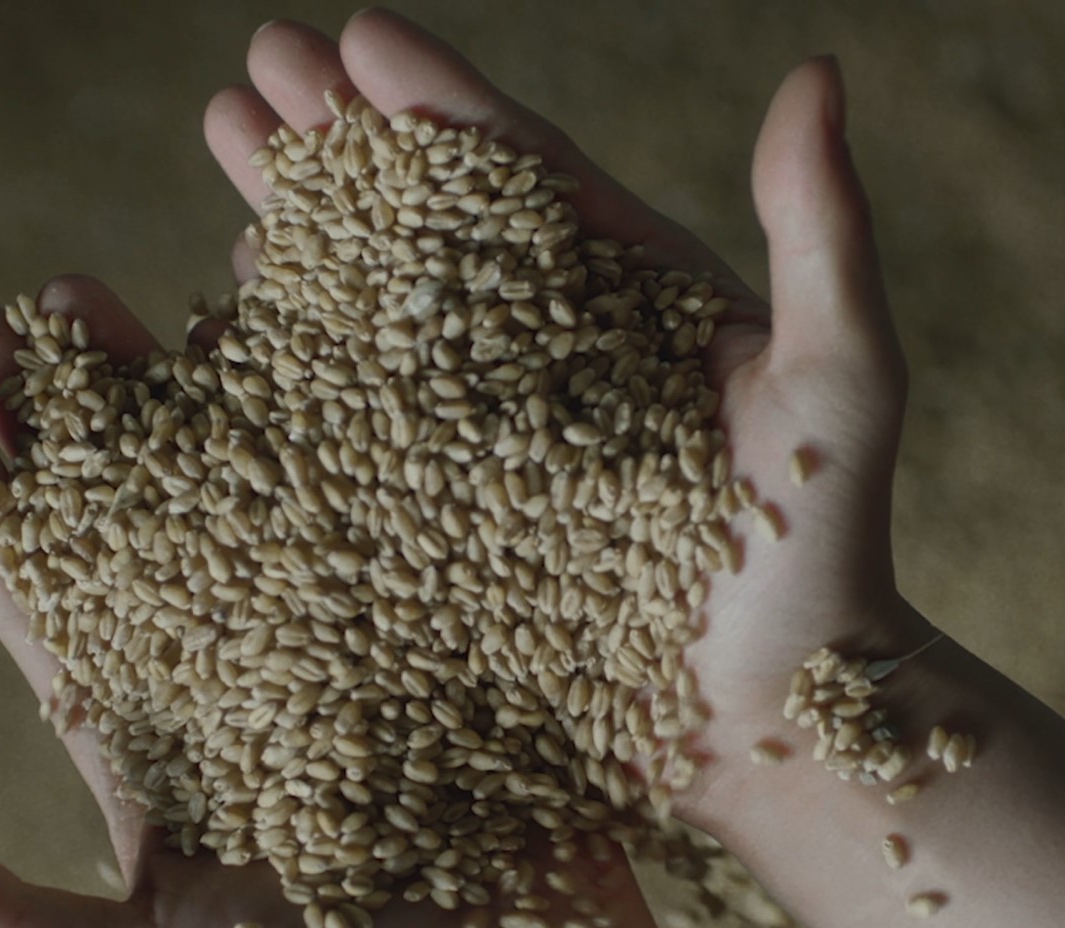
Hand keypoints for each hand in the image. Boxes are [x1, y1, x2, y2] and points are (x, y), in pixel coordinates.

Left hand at [0, 12, 762, 927]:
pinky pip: (357, 478)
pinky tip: (261, 323)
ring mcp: (327, 620)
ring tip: (107, 291)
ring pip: (230, 476)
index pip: (41, 605)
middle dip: (56, 419)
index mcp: (155, 736)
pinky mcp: (418, 595)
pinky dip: (309, 399)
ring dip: (167, 383)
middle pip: (125, 516)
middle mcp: (230, 661)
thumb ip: (7, 920)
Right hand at [202, 12, 928, 824]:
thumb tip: (819, 71)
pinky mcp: (436, 528)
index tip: (355, 34)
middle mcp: (538, 358)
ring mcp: (478, 440)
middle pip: (424, 221)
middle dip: (339, 138)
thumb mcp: (841, 382)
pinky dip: (282, 369)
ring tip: (225, 141)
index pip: (520, 175)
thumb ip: (825, 234)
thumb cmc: (823, 552)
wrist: (775, 722)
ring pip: (369, 310)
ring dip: (293, 223)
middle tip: (258, 59)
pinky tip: (222, 312)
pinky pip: (343, 433)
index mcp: (625, 300)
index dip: (437, 100)